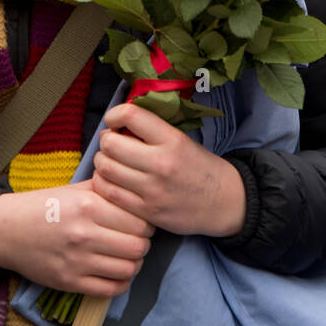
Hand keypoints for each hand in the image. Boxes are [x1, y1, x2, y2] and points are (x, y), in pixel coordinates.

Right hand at [0, 179, 154, 297]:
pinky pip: (110, 290)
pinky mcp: (70, 282)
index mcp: (88, 206)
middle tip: (138, 239)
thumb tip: (136, 189)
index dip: (147, 223)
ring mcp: (77, 261)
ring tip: (127, 256)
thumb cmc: (43, 206)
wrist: (6, 230)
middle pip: (138, 246)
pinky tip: (116, 272)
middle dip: (144, 243)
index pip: (139, 221)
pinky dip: (121, 282)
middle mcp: (84, 234)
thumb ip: (106, 189)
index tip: (143, 223)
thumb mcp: (74, 189)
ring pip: (128, 269)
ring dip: (134, 263)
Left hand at [92, 103, 247, 237]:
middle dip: (106, 140)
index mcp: (172, 140)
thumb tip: (118, 122)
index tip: (114, 120)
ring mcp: (152, 189)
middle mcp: (161, 163)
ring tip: (109, 161)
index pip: (131, 116)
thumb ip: (153, 131)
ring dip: (102, 161)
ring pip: (106, 169)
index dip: (114, 114)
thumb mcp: (182, 140)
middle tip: (111, 142)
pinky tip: (110, 179)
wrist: (223, 202)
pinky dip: (103, 182)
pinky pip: (109, 193)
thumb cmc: (200, 166)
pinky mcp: (146, 211)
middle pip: (111, 144)